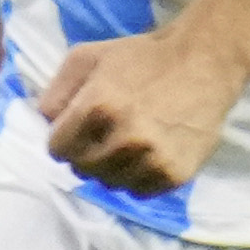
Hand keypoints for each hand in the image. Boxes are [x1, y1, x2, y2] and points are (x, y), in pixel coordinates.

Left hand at [39, 25, 240, 195]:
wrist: (204, 62)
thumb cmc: (141, 57)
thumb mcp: (86, 57)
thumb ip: (57, 92)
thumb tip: (45, 122)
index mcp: (97, 108)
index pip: (58, 149)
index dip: (63, 140)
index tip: (74, 133)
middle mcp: (124, 139)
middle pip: (82, 168)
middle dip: (84, 154)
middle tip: (101, 139)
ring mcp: (152, 159)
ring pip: (111, 183)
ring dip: (111, 169)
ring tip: (124, 147)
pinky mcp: (176, 173)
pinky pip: (141, 192)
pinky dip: (137, 178)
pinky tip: (144, 156)